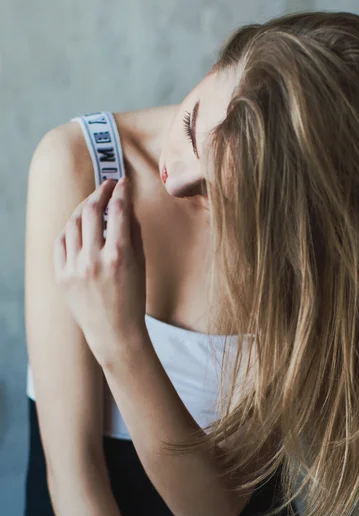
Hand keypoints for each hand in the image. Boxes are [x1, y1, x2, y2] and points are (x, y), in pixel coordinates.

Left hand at [53, 177, 146, 364]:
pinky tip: (77, 223)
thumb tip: (126, 206)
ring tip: (92, 202)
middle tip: (107, 184)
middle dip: (100, 191)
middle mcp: (94, 259)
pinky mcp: (61, 276)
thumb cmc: (133, 299)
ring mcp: (74, 268)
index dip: (121, 191)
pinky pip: (60, 242)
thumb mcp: (141, 263)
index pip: (118, 210)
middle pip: (91, 210)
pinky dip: (69, 228)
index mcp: (119, 255)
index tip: (123, 183)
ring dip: (83, 207)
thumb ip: (133, 232)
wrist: (114, 332)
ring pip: (73, 223)